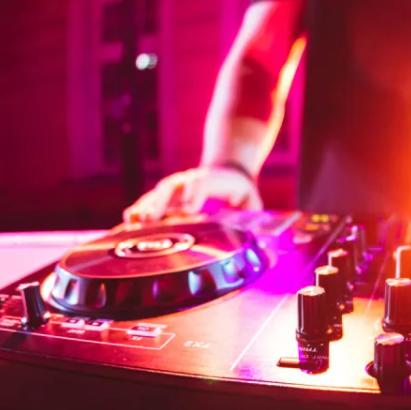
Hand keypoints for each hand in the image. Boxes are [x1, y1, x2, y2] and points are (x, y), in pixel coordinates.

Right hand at [123, 166, 263, 222]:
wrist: (228, 167)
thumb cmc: (240, 191)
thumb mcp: (252, 203)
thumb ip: (259, 219)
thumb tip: (282, 243)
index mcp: (213, 180)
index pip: (202, 184)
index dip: (194, 194)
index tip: (188, 209)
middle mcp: (191, 180)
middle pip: (173, 188)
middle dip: (162, 202)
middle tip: (151, 217)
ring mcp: (178, 186)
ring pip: (158, 194)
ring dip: (146, 206)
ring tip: (132, 221)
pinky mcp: (168, 195)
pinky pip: (152, 201)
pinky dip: (140, 210)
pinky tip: (127, 223)